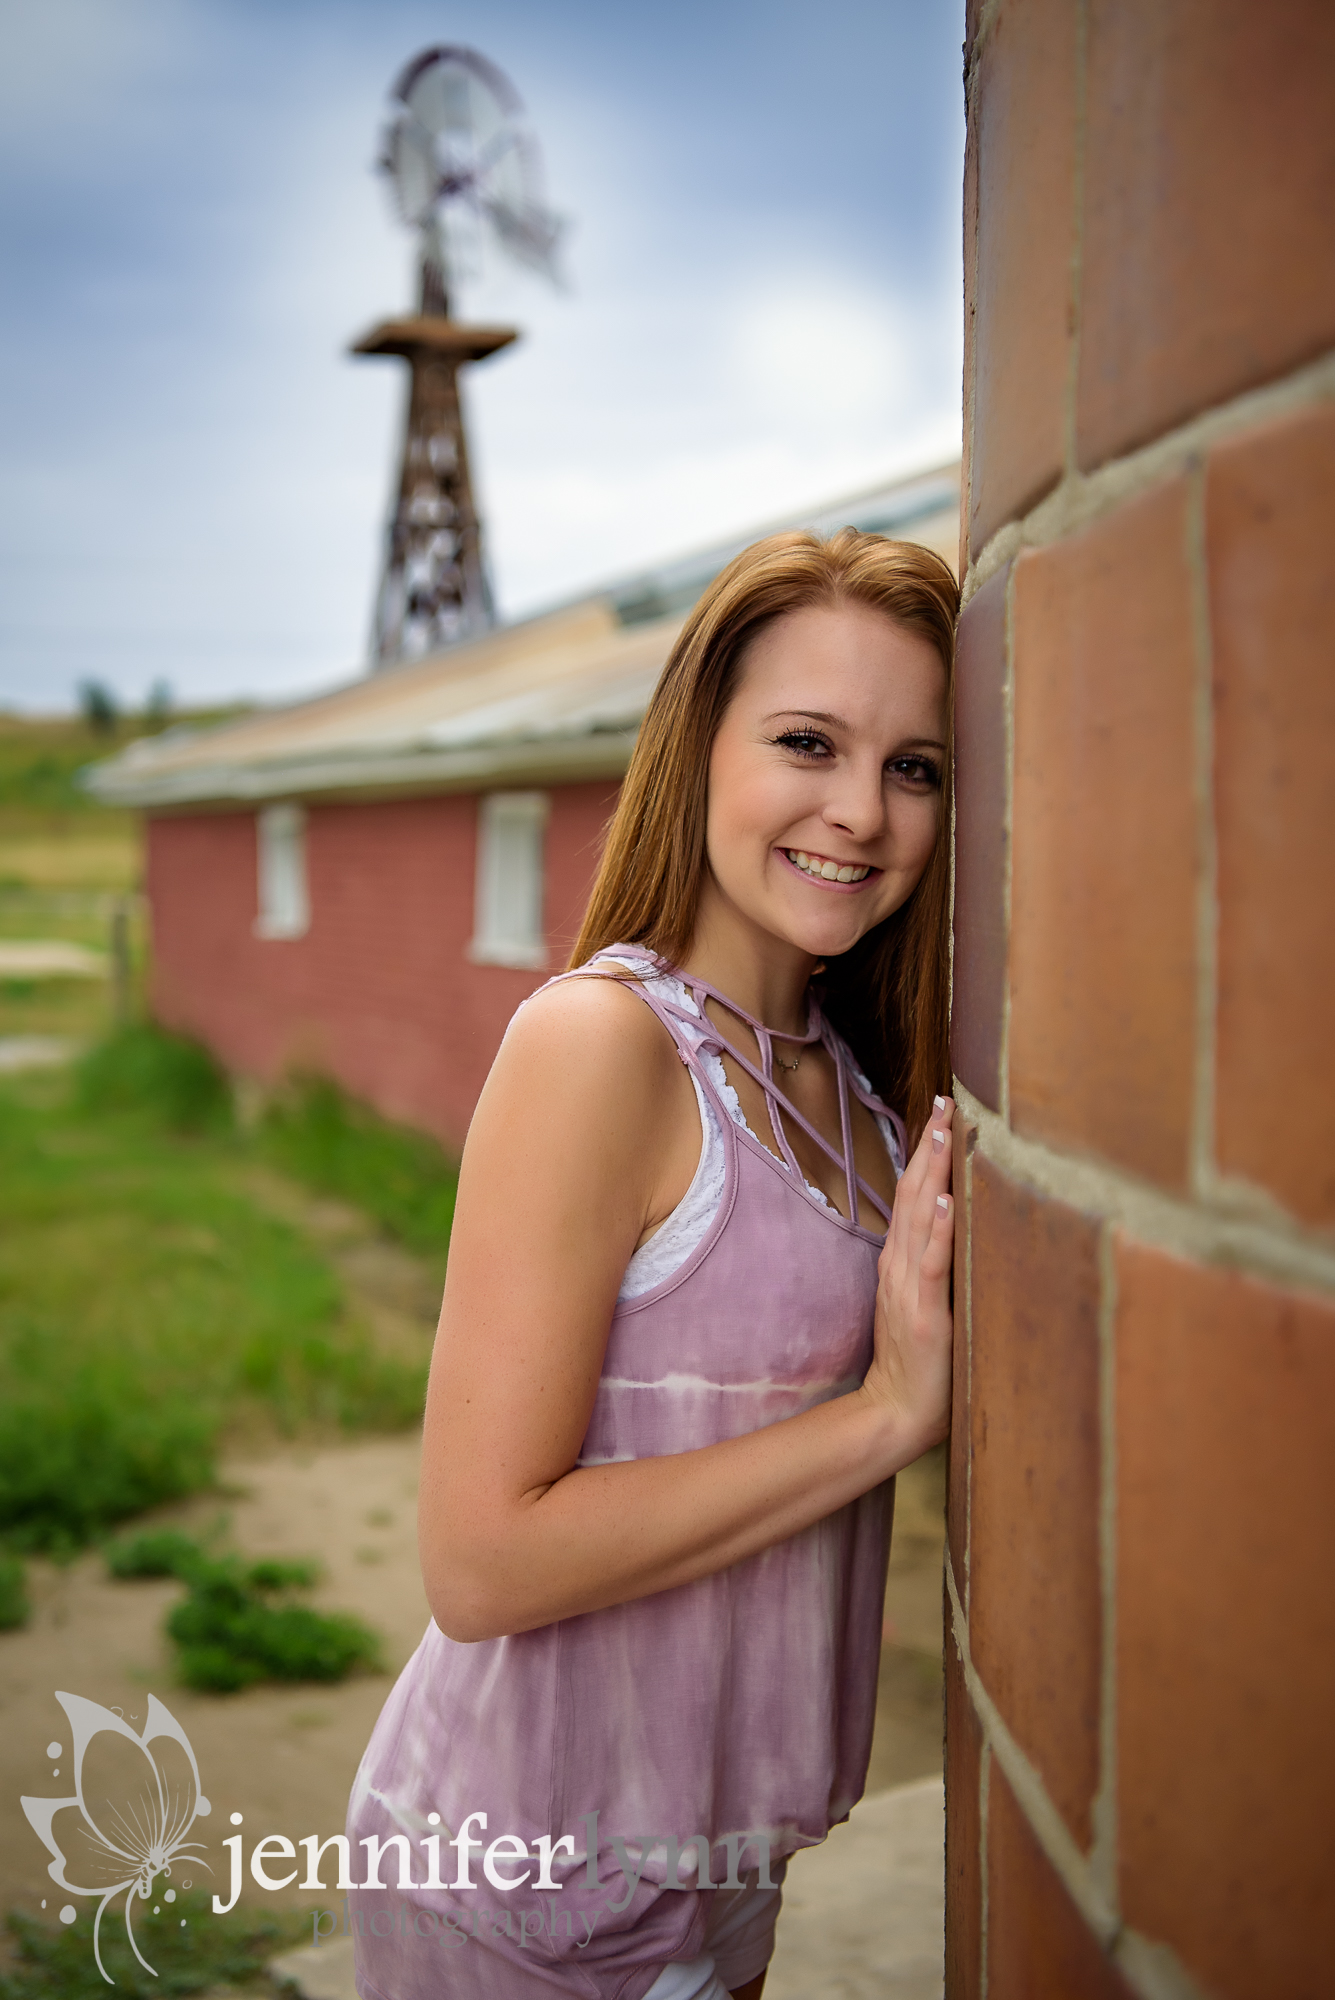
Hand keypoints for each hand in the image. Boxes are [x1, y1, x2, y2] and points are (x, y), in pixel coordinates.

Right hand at [861, 1095, 954, 1453]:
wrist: (897, 1414)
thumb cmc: (921, 1364)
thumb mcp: (923, 1304)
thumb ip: (933, 1269)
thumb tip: (958, 1230)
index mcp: (899, 1263)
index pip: (911, 1196)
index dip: (923, 1154)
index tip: (938, 1114)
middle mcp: (899, 1267)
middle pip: (912, 1195)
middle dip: (928, 1147)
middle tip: (942, 1103)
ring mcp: (908, 1289)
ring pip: (919, 1218)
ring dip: (932, 1172)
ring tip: (942, 1132)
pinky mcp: (922, 1315)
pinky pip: (931, 1265)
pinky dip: (938, 1230)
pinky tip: (946, 1200)